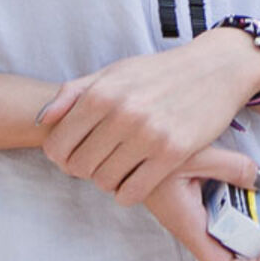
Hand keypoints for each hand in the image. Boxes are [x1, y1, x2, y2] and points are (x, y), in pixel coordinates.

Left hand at [36, 31, 259, 203]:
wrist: (215, 68)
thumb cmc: (160, 72)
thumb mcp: (115, 72)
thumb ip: (74, 93)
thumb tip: (44, 120)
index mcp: (102, 93)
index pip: (57, 146)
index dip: (62, 155)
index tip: (76, 152)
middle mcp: (122, 114)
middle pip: (78, 168)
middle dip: (84, 169)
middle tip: (100, 160)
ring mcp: (148, 134)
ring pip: (104, 182)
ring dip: (108, 180)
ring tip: (120, 166)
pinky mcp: (172, 152)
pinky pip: (133, 192)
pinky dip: (129, 192)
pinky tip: (136, 177)